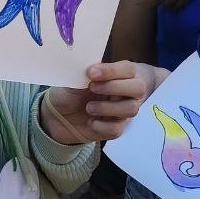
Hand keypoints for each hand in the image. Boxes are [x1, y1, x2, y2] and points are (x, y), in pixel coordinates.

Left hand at [41, 60, 160, 142]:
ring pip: (131, 109)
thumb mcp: (73, 80)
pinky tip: (90, 121)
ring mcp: (122, 111)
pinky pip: (117, 129)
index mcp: (118, 75)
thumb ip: (83, 75)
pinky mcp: (115, 128)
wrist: (60, 115)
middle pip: (139, 88)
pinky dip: (102, 125)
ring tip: (88, 107)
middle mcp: (125, 92)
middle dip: (115, 87)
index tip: (91, 72)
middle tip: (92, 87)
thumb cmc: (71, 92)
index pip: (128, 69)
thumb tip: (89, 71)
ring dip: (108, 107)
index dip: (112, 70)